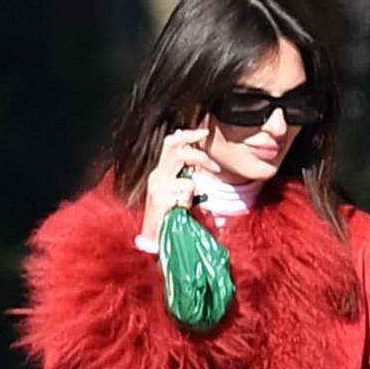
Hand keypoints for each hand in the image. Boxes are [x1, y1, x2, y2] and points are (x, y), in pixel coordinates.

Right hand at [138, 126, 221, 246]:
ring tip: (182, 206)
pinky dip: (185, 207)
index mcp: (161, 171)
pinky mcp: (158, 201)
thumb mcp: (179, 190)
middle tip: (215, 169)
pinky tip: (176, 213)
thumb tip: (199, 158)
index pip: (172, 143)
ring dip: (191, 197)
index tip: (204, 132)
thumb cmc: (169, 214)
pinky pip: (183, 199)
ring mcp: (156, 188)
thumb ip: (185, 174)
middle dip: (201, 158)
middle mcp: (157, 176)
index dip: (188, 135)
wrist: (154, 236)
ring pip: (188, 183)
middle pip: (180, 154)